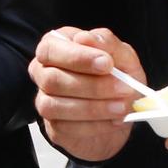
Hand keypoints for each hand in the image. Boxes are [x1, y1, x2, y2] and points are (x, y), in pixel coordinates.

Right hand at [29, 27, 144, 162]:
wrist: (123, 110)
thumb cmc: (118, 76)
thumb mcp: (122, 55)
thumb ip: (107, 43)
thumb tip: (86, 39)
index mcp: (56, 47)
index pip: (50, 49)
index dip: (77, 57)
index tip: (106, 63)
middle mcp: (43, 72)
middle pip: (52, 79)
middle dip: (92, 86)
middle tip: (123, 88)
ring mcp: (45, 101)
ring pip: (54, 106)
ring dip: (93, 108)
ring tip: (122, 107)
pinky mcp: (53, 127)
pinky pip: (65, 129)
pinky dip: (95, 126)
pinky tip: (114, 121)